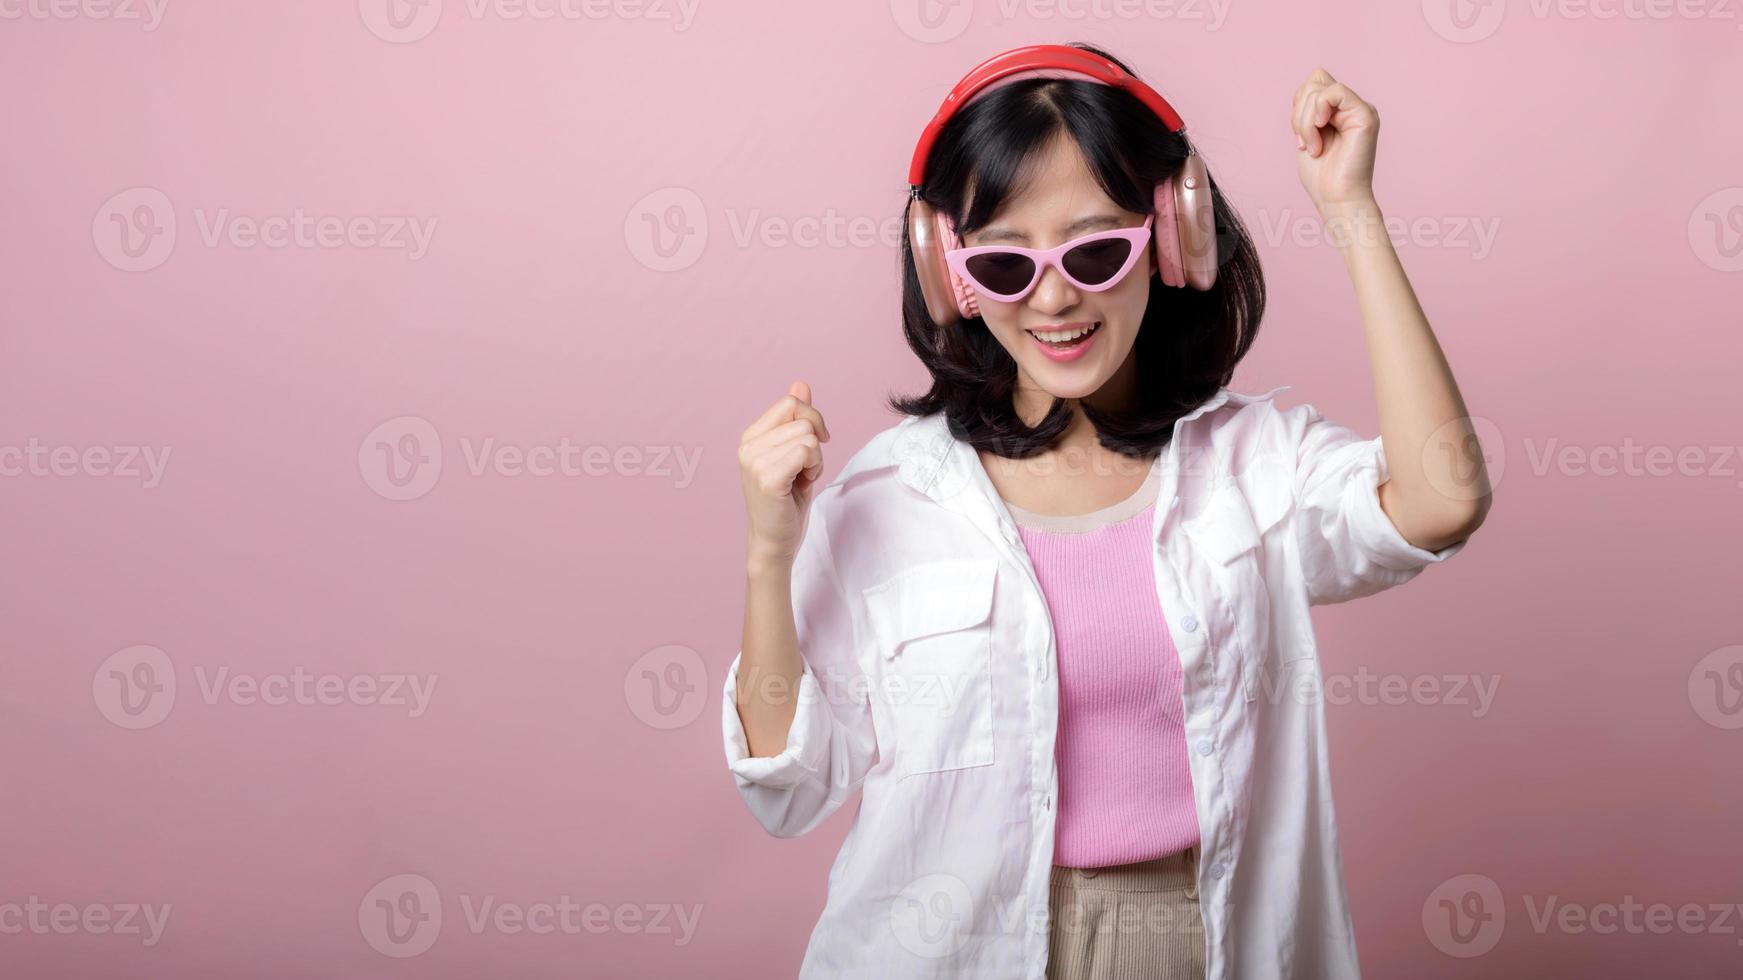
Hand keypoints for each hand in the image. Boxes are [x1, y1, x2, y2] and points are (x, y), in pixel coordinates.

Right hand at [739, 381, 830, 569]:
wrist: (775, 542)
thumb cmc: (786, 502)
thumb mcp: (794, 454)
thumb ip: (796, 418)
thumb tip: (800, 383)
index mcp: (751, 436)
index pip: (791, 402)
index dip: (812, 419)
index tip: (815, 445)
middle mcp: (747, 445)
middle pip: (802, 416)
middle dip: (815, 442)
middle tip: (803, 470)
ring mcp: (754, 461)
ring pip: (808, 436)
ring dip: (815, 460)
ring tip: (799, 480)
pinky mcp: (767, 476)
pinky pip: (807, 451)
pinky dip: (814, 468)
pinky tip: (800, 485)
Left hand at [1292, 68, 1379, 213]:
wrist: (1337, 199)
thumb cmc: (1322, 177)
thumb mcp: (1306, 136)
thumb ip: (1307, 112)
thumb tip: (1304, 91)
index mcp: (1339, 111)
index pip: (1313, 85)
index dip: (1299, 107)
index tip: (1299, 138)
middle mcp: (1352, 107)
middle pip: (1315, 80)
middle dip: (1299, 112)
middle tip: (1304, 143)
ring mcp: (1360, 109)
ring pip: (1319, 88)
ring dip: (1304, 121)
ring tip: (1313, 147)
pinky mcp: (1365, 114)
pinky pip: (1334, 92)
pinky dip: (1316, 115)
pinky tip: (1319, 139)